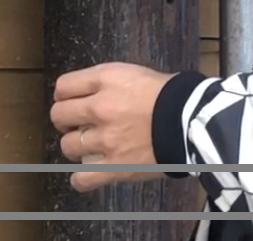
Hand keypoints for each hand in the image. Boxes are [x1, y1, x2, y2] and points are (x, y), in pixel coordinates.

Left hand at [48, 61, 174, 192]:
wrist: (193, 120)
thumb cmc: (171, 95)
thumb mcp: (136, 74)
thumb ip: (108, 83)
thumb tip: (91, 94)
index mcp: (105, 80)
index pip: (63, 87)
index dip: (64, 95)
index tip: (71, 101)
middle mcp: (100, 108)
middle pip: (59, 115)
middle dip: (65, 120)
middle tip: (77, 124)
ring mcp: (106, 140)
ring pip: (68, 146)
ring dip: (76, 146)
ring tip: (89, 147)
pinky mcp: (115, 168)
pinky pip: (82, 179)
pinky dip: (81, 179)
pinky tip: (88, 175)